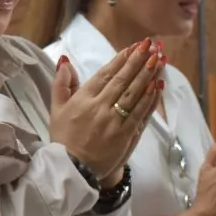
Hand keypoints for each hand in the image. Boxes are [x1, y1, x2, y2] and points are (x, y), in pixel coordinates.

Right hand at [50, 39, 164, 182]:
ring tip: (160, 59)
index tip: (135, 46)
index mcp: (83, 99)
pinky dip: (150, 99)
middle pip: (124, 80)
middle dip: (139, 61)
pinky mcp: (126, 135)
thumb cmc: (64, 137)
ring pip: (135, 94)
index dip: (122, 59)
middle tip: (152, 45)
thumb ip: (61, 84)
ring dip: (149, 75)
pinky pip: (141, 114)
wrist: (72, 169)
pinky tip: (158, 86)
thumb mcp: (56, 109)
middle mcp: (101, 107)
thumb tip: (65, 61)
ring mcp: (115, 122)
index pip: (106, 74)